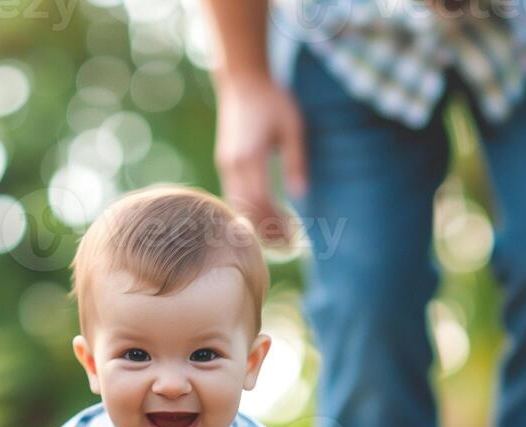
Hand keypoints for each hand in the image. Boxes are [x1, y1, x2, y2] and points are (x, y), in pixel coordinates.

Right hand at [214, 73, 307, 244]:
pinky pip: (233, 196)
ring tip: (278, 237)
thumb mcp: (293, 127)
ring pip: (237, 206)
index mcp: (250, 156)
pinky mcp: (225, 163)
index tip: (293, 234)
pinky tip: (264, 218)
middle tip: (288, 245)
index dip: (275, 222)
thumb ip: (296, 161)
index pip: (260, 201)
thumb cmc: (272, 101)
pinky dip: (248, 211)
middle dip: (266, 230)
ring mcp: (225, 164)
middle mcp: (233, 164)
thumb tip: (300, 196)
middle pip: (246, 209)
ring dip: (256, 224)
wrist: (242, 81)